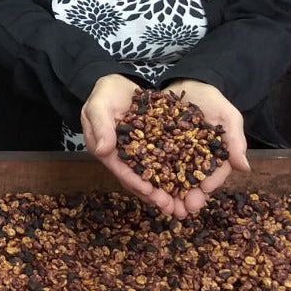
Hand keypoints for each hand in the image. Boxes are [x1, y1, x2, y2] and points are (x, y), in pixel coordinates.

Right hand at [80, 74, 179, 215]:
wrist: (120, 82)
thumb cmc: (105, 92)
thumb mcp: (99, 104)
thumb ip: (100, 125)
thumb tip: (101, 150)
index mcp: (106, 150)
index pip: (120, 168)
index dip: (134, 180)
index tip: (149, 191)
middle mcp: (123, 156)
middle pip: (138, 179)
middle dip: (154, 194)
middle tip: (170, 207)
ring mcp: (140, 153)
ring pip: (153, 175)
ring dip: (166, 191)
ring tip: (182, 206)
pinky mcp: (154, 146)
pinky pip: (166, 162)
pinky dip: (176, 174)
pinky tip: (191, 184)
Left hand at [161, 78, 250, 214]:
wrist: (187, 82)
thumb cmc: (212, 100)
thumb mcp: (228, 116)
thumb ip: (235, 139)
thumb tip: (245, 167)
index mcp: (213, 157)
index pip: (214, 173)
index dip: (210, 184)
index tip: (204, 191)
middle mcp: (193, 161)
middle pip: (191, 183)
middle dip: (187, 198)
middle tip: (182, 210)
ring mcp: (174, 155)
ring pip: (170, 179)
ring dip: (167, 194)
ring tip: (163, 205)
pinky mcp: (155, 148)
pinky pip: (151, 163)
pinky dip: (148, 175)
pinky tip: (143, 186)